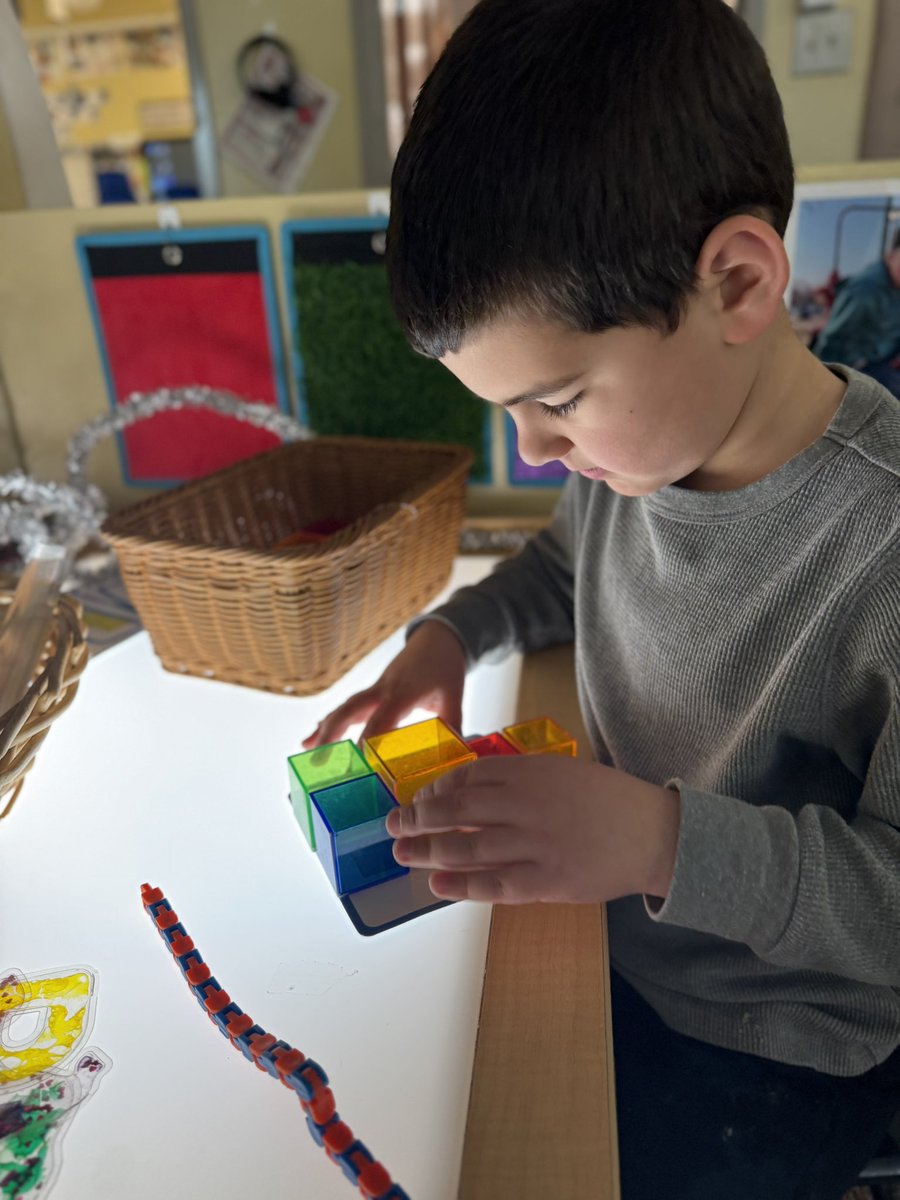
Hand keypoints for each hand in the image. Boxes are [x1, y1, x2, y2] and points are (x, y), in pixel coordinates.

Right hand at [302, 620, 466, 747]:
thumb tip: (455, 758)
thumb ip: (453, 727)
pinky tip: (314, 737)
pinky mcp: (372, 692)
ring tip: (307, 750)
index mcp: (403, 693)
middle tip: (318, 761)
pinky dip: (330, 722)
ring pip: (344, 709)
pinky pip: (348, 707)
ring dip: (325, 729)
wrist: (437, 639)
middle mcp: (383, 690)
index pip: (380, 721)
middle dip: (332, 735)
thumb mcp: (454, 696)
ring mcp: (374, 689)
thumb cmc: (445, 667)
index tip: (359, 768)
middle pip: (350, 711)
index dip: (368, 744)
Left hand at [386, 755, 680, 904]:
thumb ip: (521, 778)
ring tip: (403, 854)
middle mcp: (527, 805)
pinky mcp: (546, 881)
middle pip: (458, 809)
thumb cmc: (608, 800)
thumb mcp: (563, 772)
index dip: (438, 788)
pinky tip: (437, 884)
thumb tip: (470, 791)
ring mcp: (535, 845)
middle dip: (419, 817)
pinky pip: (493, 884)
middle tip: (394, 824)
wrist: (654, 833)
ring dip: (428, 850)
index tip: (421, 798)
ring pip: (468, 846)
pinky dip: (461, 885)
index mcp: (532, 772)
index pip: (469, 776)